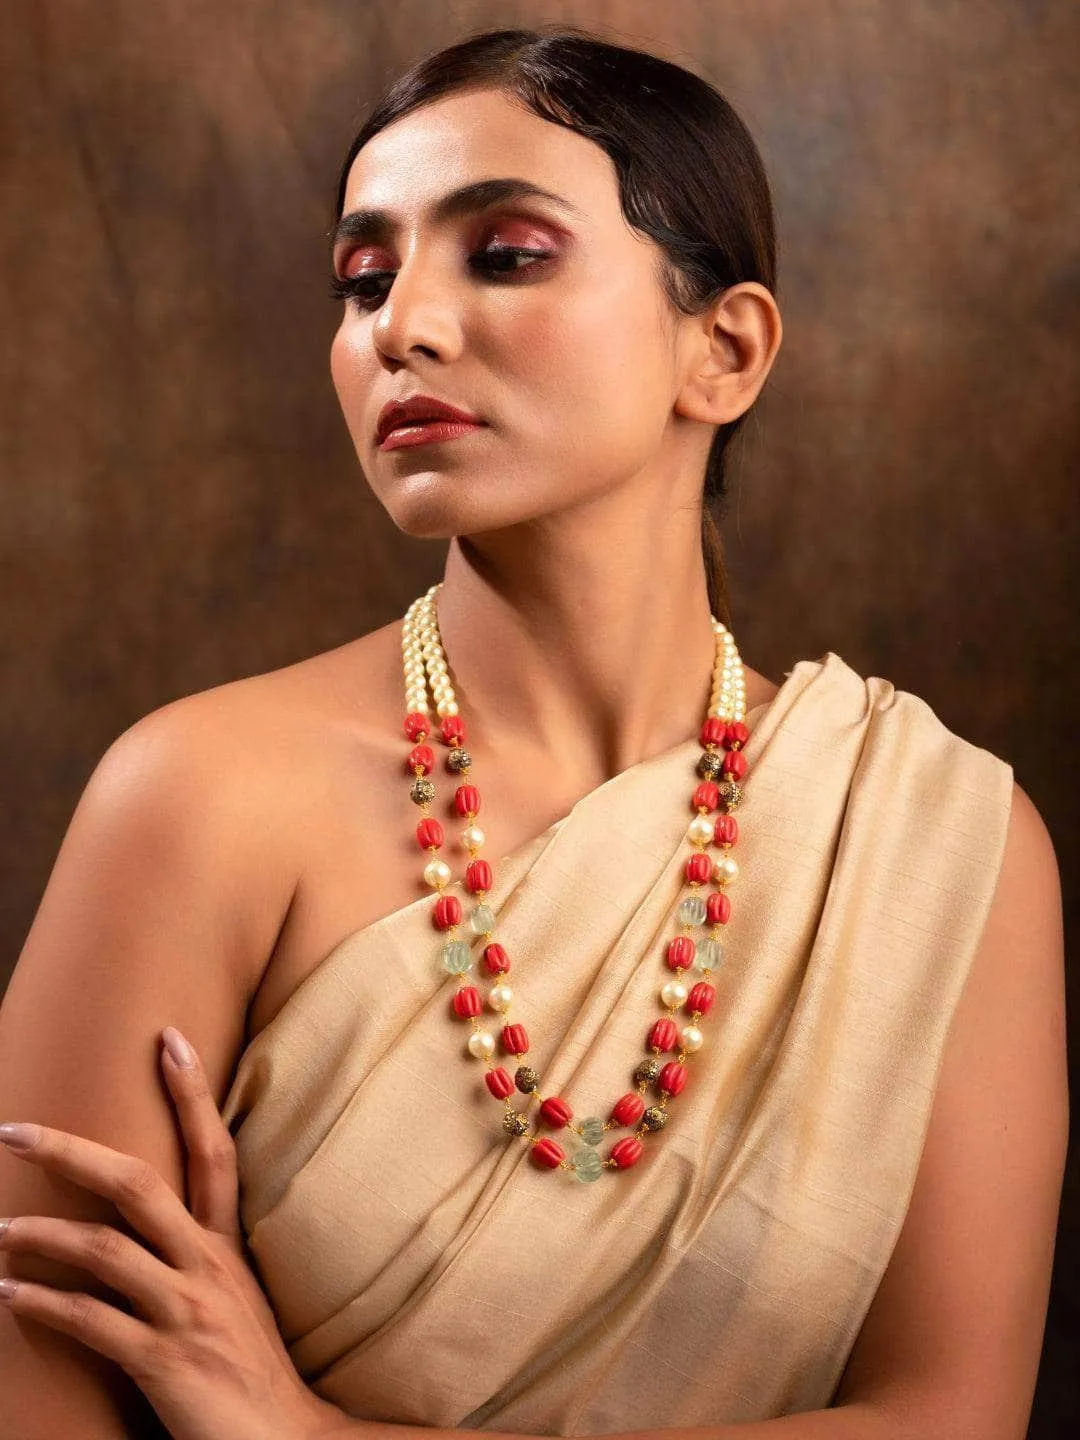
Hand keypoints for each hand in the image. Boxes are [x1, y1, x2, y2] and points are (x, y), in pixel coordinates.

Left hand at [0, 1026, 342, 1439]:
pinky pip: (92, 1321)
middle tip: (15, 1129)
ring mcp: (187, 1311)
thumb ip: (193, 1263)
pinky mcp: (165, 1360)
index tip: (167, 1039)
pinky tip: (8, 1293)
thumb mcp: (231, 1302)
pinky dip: (43, 1304)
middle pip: (139, 1184)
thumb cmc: (249, 1376)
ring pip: (104, 1249)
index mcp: (225, 1247)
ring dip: (39, 1235)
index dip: (191, 1094)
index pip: (214, 1151)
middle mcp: (208, 1267)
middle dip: (72, 1151)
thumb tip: (145, 1234)